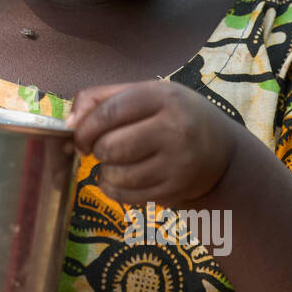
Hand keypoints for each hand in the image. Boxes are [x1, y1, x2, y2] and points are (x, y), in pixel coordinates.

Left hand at [64, 79, 239, 209]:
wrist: (222, 153)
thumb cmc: (173, 116)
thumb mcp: (146, 94)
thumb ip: (101, 99)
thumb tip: (69, 124)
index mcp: (164, 97)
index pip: (109, 112)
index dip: (85, 128)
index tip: (79, 136)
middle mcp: (176, 129)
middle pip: (110, 147)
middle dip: (96, 150)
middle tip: (104, 148)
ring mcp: (178, 163)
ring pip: (117, 175)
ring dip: (105, 172)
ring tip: (117, 163)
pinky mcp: (176, 191)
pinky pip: (126, 196)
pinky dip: (114, 189)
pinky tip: (124, 179)